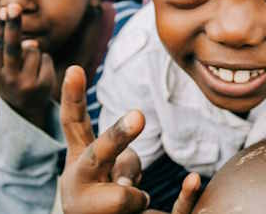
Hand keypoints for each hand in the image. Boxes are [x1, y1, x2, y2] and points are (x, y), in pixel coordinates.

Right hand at [0, 3, 55, 128]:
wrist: (26, 107)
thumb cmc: (15, 75)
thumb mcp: (4, 64)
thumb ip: (5, 44)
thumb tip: (7, 19)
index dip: (1, 26)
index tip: (5, 9)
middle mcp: (7, 76)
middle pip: (12, 47)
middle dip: (13, 26)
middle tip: (14, 6)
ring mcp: (24, 82)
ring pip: (33, 49)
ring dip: (35, 50)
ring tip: (30, 65)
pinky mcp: (41, 85)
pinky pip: (46, 58)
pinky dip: (45, 60)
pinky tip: (40, 72)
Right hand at [60, 66, 201, 213]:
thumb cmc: (102, 194)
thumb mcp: (104, 167)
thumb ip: (114, 155)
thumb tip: (126, 183)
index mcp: (79, 162)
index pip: (74, 125)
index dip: (72, 98)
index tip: (74, 67)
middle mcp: (81, 185)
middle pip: (98, 156)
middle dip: (118, 138)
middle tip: (139, 116)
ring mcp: (96, 210)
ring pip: (124, 195)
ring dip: (134, 196)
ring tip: (132, 204)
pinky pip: (165, 212)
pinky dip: (183, 198)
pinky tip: (192, 180)